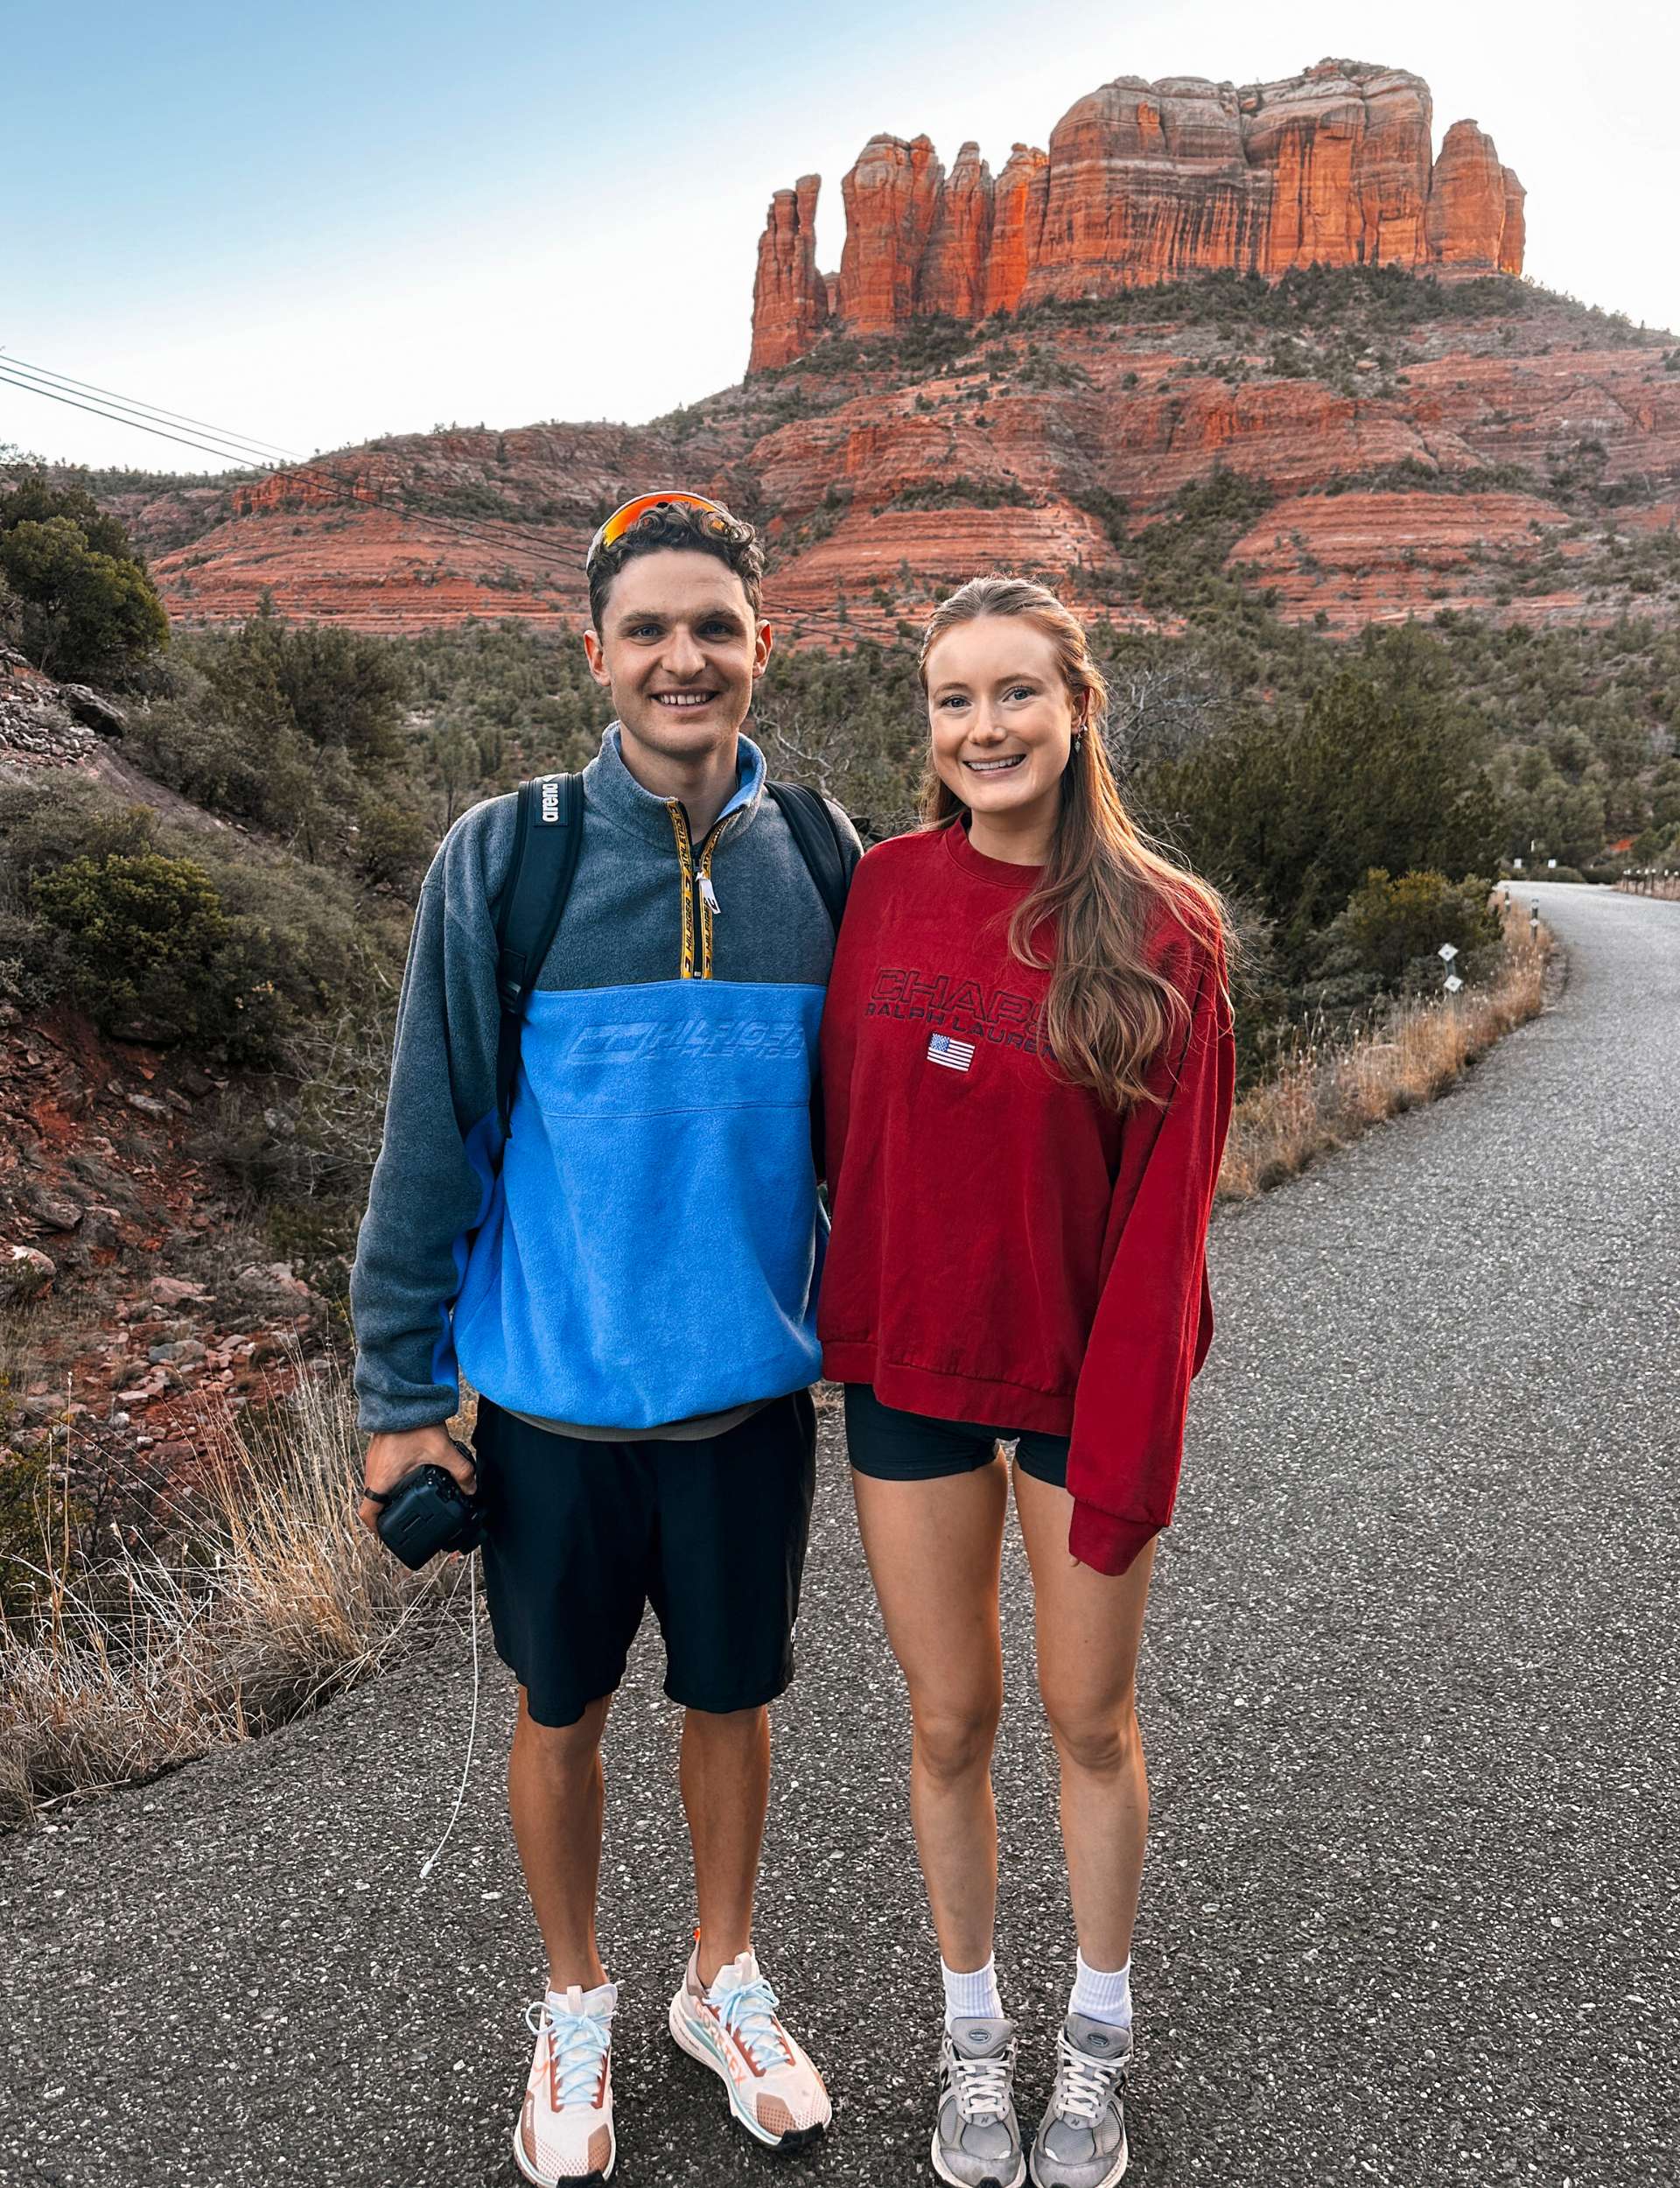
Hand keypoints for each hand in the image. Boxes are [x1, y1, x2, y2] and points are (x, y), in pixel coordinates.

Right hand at [358, 1423, 476, 1535]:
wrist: (403, 1397)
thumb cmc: (414, 1423)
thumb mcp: (442, 1450)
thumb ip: (460, 1471)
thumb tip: (471, 1488)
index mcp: (382, 1478)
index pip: (368, 1513)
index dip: (376, 1528)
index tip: (388, 1534)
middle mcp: (373, 1471)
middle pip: (372, 1502)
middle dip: (386, 1514)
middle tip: (402, 1521)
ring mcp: (374, 1460)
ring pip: (376, 1486)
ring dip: (388, 1496)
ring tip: (406, 1502)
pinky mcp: (379, 1450)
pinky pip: (380, 1472)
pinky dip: (390, 1480)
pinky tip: (407, 1478)